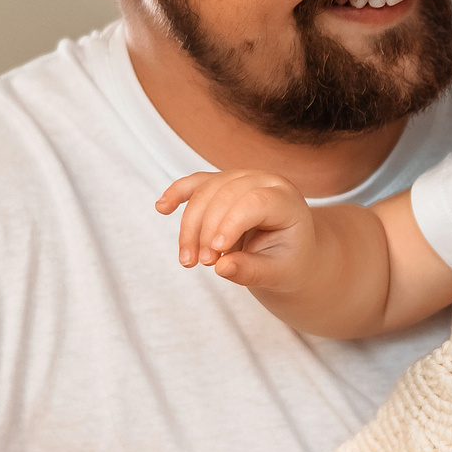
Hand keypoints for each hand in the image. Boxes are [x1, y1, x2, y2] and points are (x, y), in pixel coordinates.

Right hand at [157, 170, 315, 289]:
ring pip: (204, 192)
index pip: (254, 202)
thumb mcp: (278, 273)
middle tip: (204, 264)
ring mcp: (241, 178)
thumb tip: (222, 268)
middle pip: (224, 195)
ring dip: (189, 226)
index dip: (230, 224)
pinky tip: (161, 208)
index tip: (215, 256)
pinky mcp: (222, 185)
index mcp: (286, 199)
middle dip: (207, 231)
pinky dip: (176, 194)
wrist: (290, 252)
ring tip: (188, 260)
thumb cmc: (288, 261)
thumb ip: (252, 271)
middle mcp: (264, 181)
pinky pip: (195, 184)